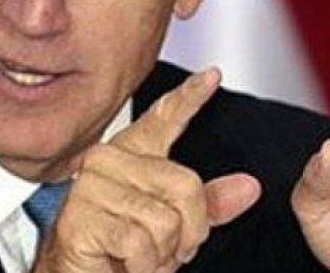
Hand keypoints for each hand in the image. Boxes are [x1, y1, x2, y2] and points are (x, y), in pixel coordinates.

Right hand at [33, 70, 261, 272]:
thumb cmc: (121, 252)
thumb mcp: (174, 227)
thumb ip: (208, 204)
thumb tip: (249, 186)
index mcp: (131, 155)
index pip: (163, 118)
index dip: (191, 96)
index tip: (212, 75)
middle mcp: (108, 160)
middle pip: (187, 185)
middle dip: (189, 231)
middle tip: (164, 249)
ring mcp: (90, 185)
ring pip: (166, 219)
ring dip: (162, 254)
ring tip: (138, 258)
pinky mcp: (80, 217)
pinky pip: (140, 242)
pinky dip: (143, 266)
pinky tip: (123, 263)